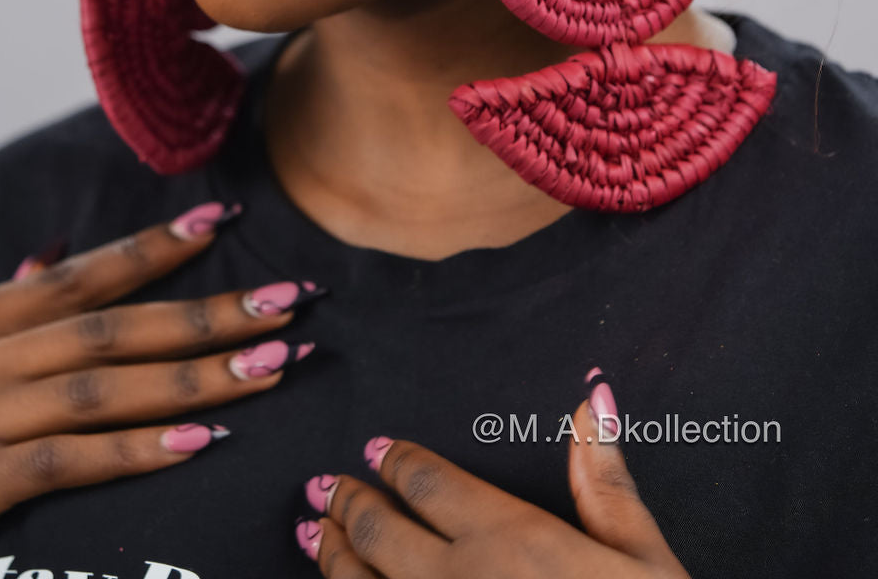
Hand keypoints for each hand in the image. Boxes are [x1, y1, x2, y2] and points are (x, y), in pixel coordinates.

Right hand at [0, 202, 320, 578]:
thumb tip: (52, 264)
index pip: (86, 273)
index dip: (158, 248)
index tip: (223, 224)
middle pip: (117, 324)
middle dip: (210, 310)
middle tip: (290, 298)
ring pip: (108, 384)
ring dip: (198, 373)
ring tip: (272, 363)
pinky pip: (69, 458)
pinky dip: (137, 449)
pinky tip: (199, 442)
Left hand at [294, 382, 688, 576]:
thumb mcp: (644, 562)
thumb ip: (606, 485)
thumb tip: (591, 399)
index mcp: (512, 540)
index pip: (429, 483)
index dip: (398, 461)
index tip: (379, 449)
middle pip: (381, 530)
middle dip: (351, 502)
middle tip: (330, 486)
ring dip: (333, 557)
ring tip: (317, 534)